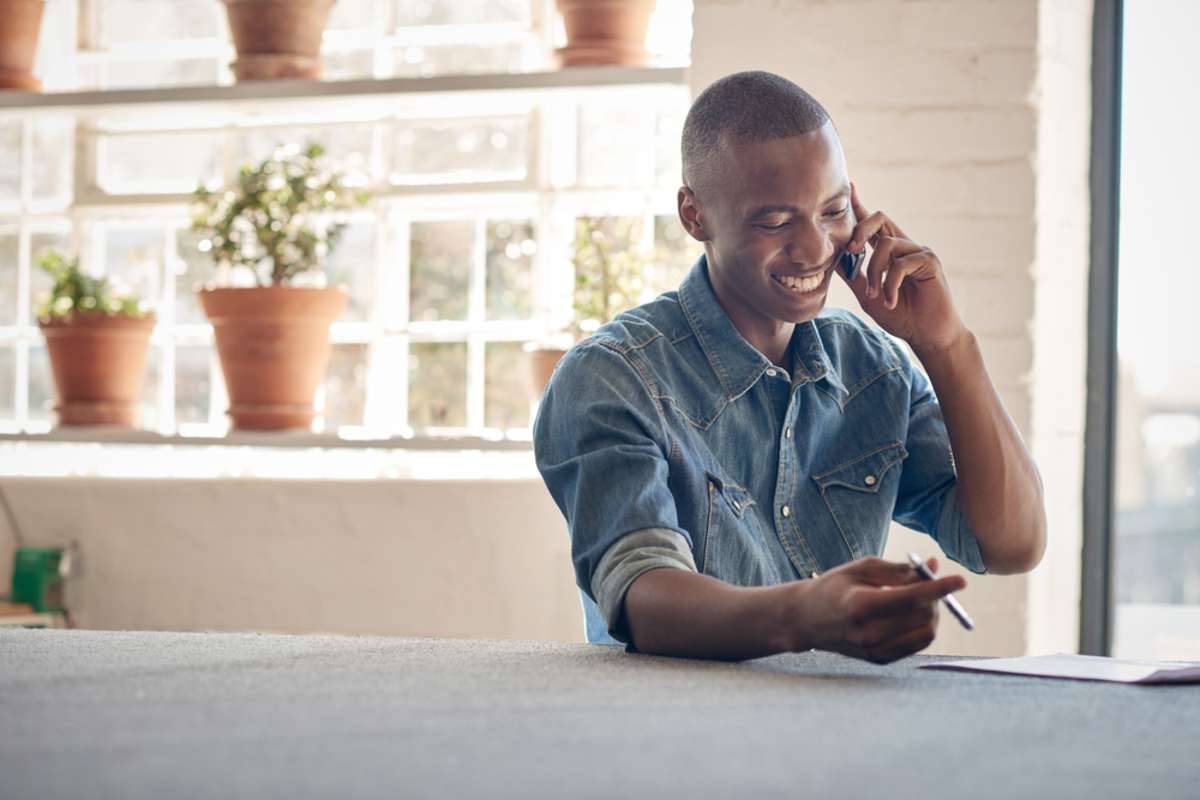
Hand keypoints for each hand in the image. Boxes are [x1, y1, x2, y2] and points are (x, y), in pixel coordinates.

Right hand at [788, 556, 965, 663]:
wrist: (806, 619)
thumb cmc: (835, 586)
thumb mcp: (863, 568)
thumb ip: (900, 569)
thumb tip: (934, 566)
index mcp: (861, 605)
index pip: (912, 597)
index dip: (940, 587)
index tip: (961, 579)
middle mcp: (868, 632)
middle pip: (923, 615)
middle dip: (935, 597)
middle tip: (928, 582)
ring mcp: (873, 650)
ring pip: (925, 633)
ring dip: (931, 613)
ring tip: (918, 599)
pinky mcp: (878, 659)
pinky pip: (917, 644)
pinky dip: (922, 627)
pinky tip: (909, 614)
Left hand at [841, 183, 969, 354]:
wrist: (927, 335)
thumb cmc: (900, 315)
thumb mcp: (867, 294)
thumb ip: (853, 275)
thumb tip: (832, 257)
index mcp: (890, 252)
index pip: (873, 224)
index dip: (860, 205)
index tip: (848, 188)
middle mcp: (905, 246)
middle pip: (880, 219)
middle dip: (860, 229)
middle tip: (850, 249)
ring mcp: (919, 252)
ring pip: (886, 245)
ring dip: (874, 272)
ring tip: (875, 296)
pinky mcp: (930, 262)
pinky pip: (901, 264)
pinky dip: (890, 285)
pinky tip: (891, 302)